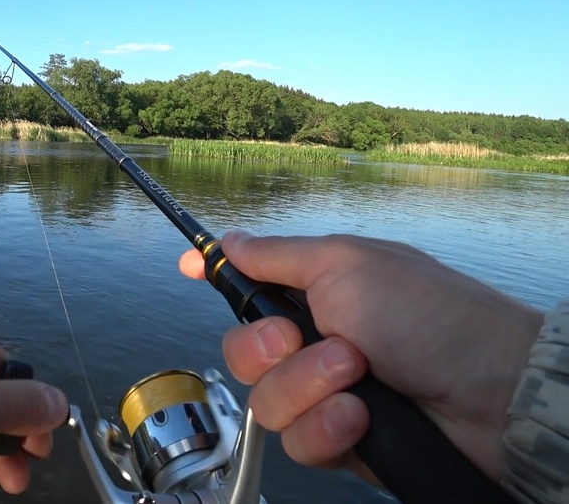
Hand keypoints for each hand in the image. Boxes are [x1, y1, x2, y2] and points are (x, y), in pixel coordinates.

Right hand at [177, 231, 542, 484]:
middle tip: (308, 340)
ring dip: (307, 388)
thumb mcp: (346, 264)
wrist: (491, 393)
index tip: (188, 268)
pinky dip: (327, 426)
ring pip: (265, 402)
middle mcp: (314, 345)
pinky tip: (361, 416)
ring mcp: (325, 396)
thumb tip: (230, 238)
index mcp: (314, 293)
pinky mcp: (340, 440)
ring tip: (357, 378)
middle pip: (242, 354)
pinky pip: (298, 441)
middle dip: (269, 350)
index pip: (247, 286)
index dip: (215, 277)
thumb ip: (277, 257)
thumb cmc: (428, 315)